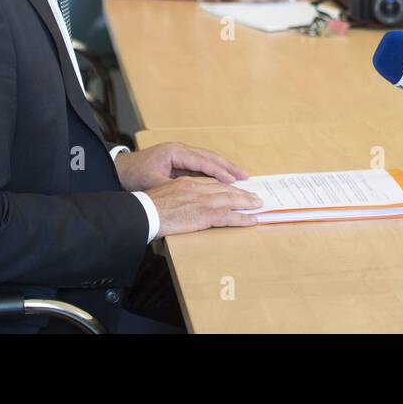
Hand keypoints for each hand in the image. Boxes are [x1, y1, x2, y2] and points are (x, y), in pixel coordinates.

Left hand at [116, 141, 247, 190]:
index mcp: (175, 152)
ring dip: (224, 168)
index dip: (219, 172)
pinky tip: (223, 179)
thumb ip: (173, 188)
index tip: (233, 181)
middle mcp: (181, 149)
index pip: (203, 162)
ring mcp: (181, 153)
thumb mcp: (153, 183)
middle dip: (229, 167)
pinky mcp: (180, 160)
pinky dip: (215, 171)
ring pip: (208, 159)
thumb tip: (191, 195)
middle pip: (210, 156)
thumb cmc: (134, 175)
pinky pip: (202, 164)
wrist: (119, 168)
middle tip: (245, 176)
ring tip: (240, 177)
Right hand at [144, 175, 262, 235]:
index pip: (211, 183)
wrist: (144, 213)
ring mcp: (203, 201)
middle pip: (225, 189)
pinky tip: (252, 220)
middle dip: (241, 193)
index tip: (234, 188)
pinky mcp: (205, 214)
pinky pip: (229, 217)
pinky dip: (243, 218)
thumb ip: (175, 197)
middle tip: (253, 196)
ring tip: (258, 205)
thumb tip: (177, 205)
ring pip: (231, 200)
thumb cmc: (148, 208)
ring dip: (247, 203)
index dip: (225, 186)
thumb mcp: (163, 195)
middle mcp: (198, 188)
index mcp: (187, 183)